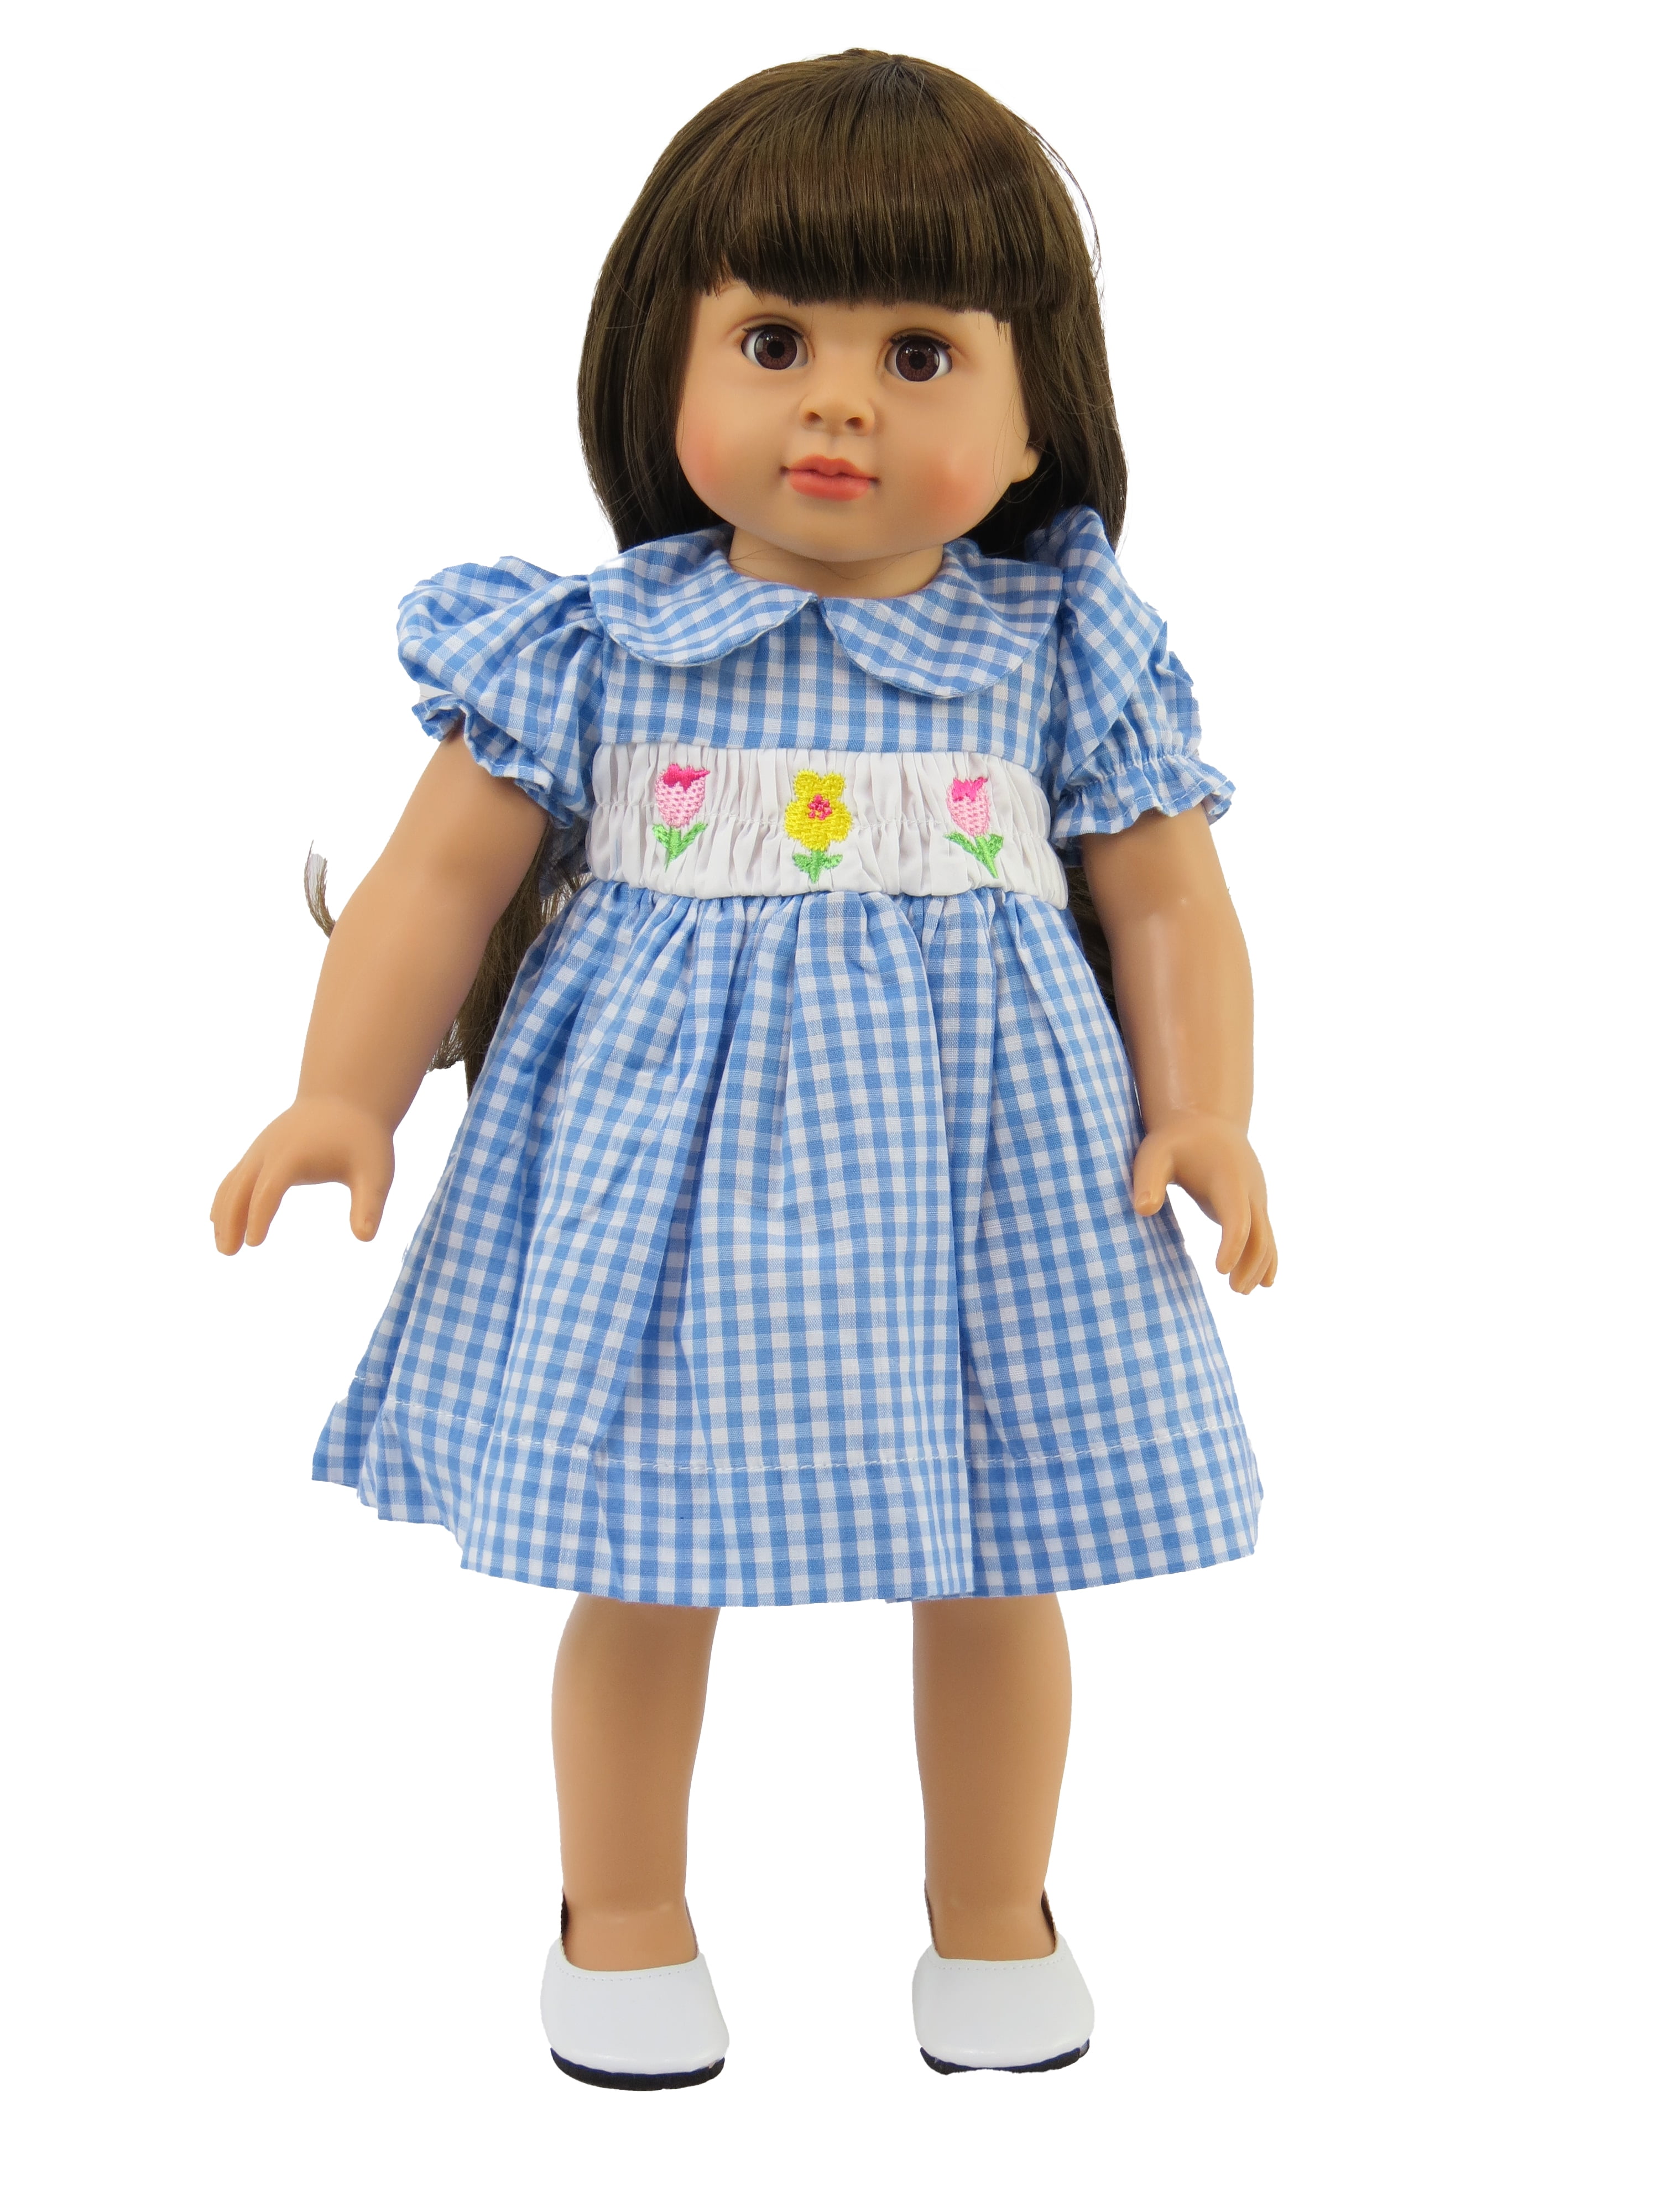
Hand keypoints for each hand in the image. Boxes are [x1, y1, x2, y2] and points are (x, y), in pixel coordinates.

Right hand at [211, 1097, 394, 1252]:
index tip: (254, 1243)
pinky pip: (235, 1177)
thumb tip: (365, 1237)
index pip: (269, 1189)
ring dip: (223, 1213)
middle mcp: (270, 1150)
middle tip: (228, 1253)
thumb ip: (369, 1204)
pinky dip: (225, 1199)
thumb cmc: (362, 1140)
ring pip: (232, 1183)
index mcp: (294, 1154)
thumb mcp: (375, 1172)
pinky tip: (220, 1222)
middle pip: (241, 1187)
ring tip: (224, 1248)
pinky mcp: (259, 1152)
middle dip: (231, 1219)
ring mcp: (261, 1150)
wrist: (345, 1101)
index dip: (259, 1215)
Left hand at [1131, 1110, 1276, 1292]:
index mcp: (1228, 1178)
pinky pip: (1266, 1235)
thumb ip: (1147, 1180)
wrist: (1205, 1122)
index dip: (1233, 1245)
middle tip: (1235, 1291)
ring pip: (1267, 1237)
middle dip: (1251, 1263)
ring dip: (1260, 1265)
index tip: (1220, 1270)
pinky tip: (1264, 1282)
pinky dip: (1268, 1257)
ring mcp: (1256, 1198)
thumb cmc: (1174, 1142)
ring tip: (1241, 1291)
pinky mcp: (1254, 1205)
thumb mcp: (1154, 1154)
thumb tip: (1143, 1210)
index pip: (1238, 1217)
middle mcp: (1249, 1189)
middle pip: (1259, 1232)